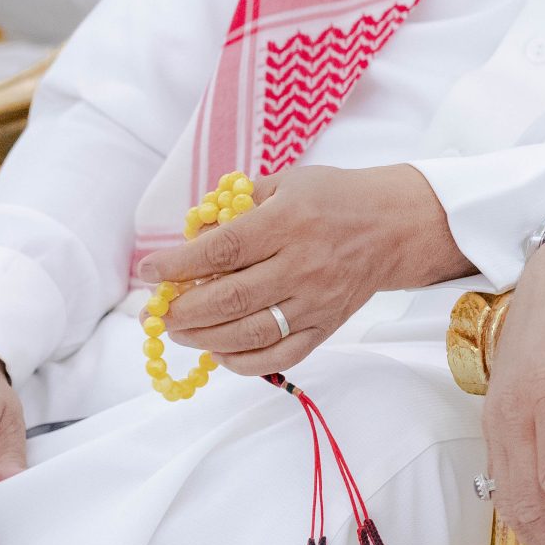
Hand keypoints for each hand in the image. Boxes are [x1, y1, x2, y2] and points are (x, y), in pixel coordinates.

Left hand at [135, 164, 473, 377]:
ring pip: (251, 332)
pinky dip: (244, 361)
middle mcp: (303, 264)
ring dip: (205, 338)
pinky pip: (281, 356)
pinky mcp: (327, 326)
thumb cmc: (336, 198)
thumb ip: (240, 206)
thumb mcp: (288, 183)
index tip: (149, 271)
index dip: (179, 264)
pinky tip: (220, 352)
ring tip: (181, 332)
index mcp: (290, 221)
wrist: (395, 226)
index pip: (223, 249)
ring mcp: (317, 300)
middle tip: (159, 312)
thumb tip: (193, 235)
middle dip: (184, 310)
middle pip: (232, 297)